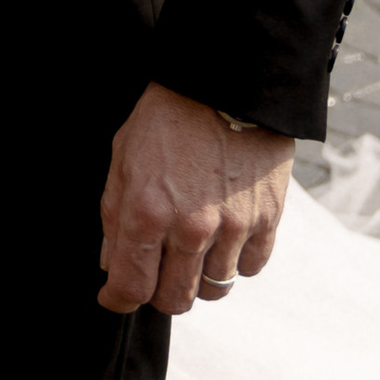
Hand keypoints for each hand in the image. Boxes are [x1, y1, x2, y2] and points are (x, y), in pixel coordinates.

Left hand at [97, 84, 292, 314]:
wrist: (227, 80)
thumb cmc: (168, 117)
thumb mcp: (123, 159)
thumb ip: (114, 217)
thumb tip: (112, 266)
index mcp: (147, 212)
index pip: (131, 288)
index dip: (119, 299)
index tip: (116, 296)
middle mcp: (191, 228)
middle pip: (175, 300)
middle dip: (159, 293)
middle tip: (157, 271)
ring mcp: (234, 226)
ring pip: (215, 290)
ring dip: (200, 277)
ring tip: (194, 249)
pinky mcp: (267, 218)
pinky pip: (250, 267)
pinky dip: (236, 261)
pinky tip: (225, 236)